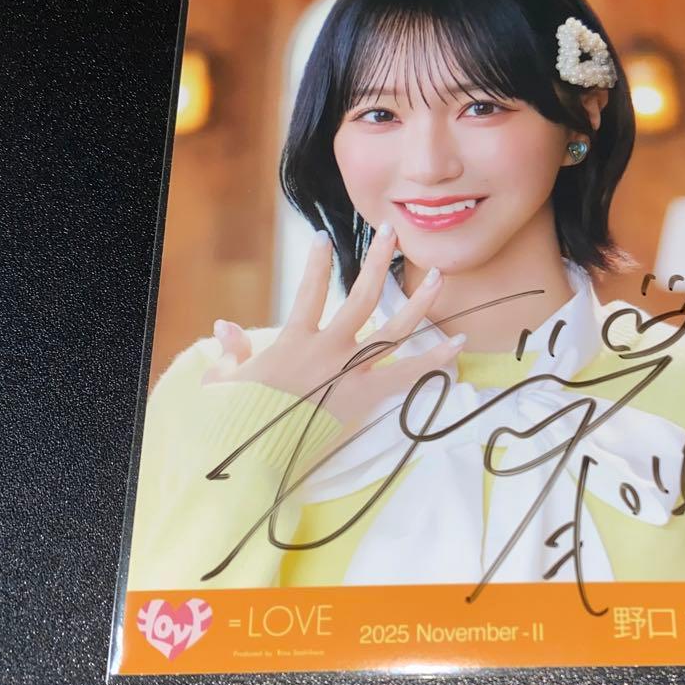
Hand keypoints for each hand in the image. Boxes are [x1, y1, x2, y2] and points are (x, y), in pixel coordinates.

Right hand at [200, 224, 463, 426]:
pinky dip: (435, 359)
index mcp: (293, 341)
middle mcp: (327, 349)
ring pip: (393, 329)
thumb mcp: (225, 381)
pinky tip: (459, 343)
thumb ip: (232, 351)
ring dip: (418, 301)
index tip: (322, 238)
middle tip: (392, 233)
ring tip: (438, 275)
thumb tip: (225, 327)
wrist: (252, 451)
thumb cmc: (236, 419)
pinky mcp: (366, 397)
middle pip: (361, 297)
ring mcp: (350, 372)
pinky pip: (408, 374)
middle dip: (378, 262)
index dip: (315, 263)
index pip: (308, 292)